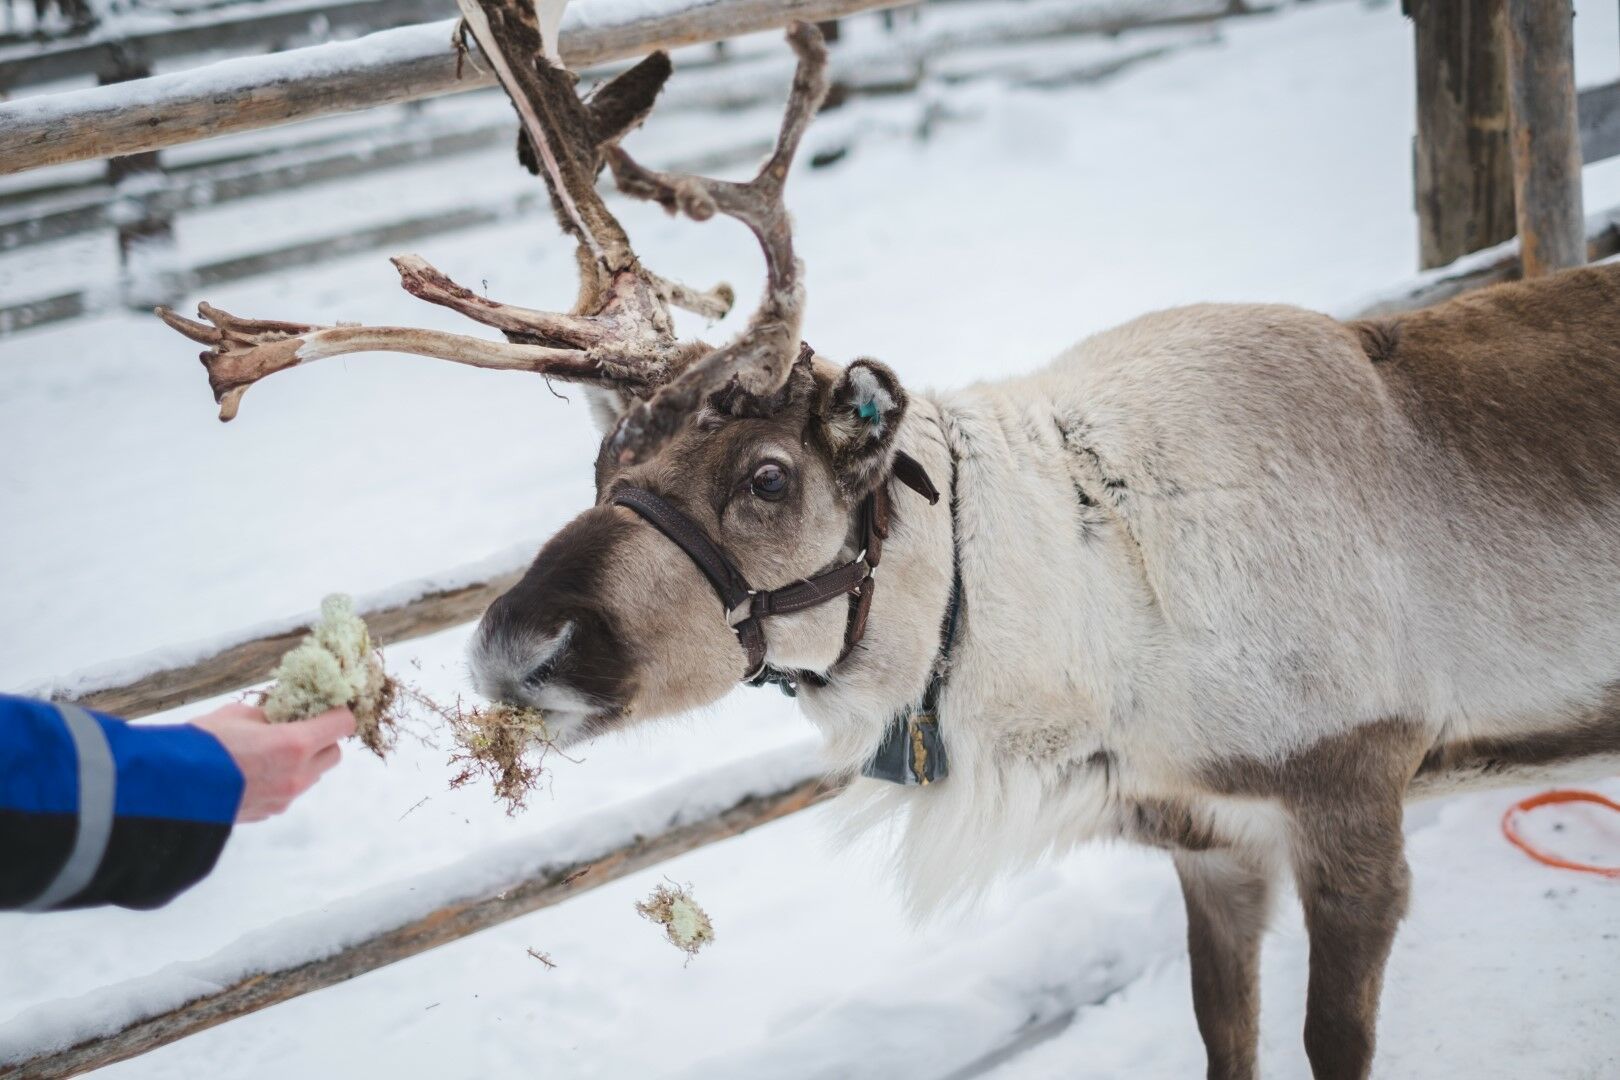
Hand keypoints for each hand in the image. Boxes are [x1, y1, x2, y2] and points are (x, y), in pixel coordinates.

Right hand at [191, 702, 354, 822]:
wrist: (169, 790)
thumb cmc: (201, 744)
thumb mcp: (238, 714)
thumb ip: (270, 714)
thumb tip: (282, 713)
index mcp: (293, 744)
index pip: (342, 725)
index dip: (337, 713)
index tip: (325, 707)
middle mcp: (296, 775)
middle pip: (334, 754)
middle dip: (322, 739)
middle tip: (299, 727)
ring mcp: (284, 798)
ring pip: (313, 776)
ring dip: (304, 761)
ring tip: (272, 750)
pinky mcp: (269, 813)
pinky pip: (290, 792)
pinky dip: (284, 779)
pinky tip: (256, 770)